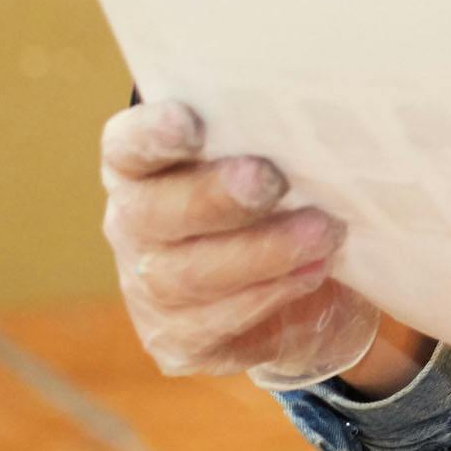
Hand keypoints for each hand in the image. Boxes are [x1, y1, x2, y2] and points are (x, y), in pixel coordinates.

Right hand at [99, 99, 378, 387]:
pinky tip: (313, 273)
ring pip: (189, 274)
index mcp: (142, 166)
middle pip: (155, 212)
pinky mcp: (177, 338)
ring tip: (322, 233)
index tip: (191, 121)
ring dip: (261, 253)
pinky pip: (216, 323)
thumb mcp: (277, 157)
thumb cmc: (284, 196)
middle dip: (215, 196)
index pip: (128, 146)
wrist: (297, 285)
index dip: (152, 135)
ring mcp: (148, 286)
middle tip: (269, 181)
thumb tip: (314, 112)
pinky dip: (271, 296)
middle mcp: (134, 224)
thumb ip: (274, 136)